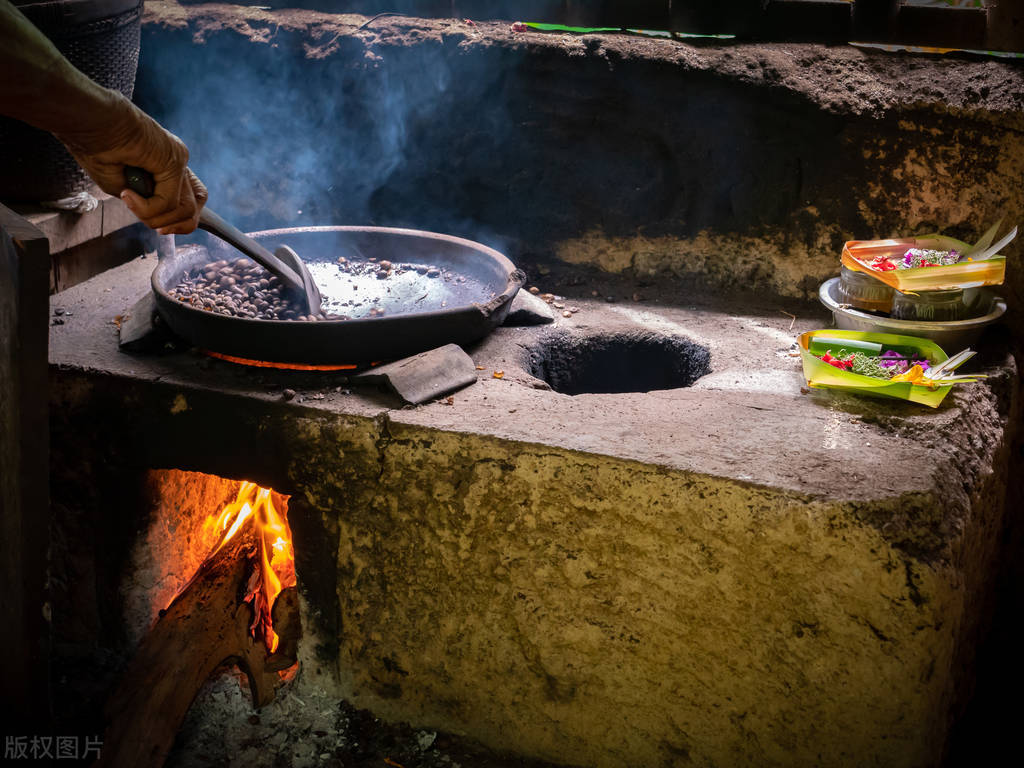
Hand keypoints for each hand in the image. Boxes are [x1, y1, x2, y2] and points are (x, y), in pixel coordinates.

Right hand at [56, 91, 206, 234]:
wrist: (90, 122)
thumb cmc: (96, 149)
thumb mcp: (123, 186)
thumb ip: (145, 203)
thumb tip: (157, 219)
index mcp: (166, 164)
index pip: (191, 199)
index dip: (178, 221)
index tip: (158, 228)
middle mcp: (177, 161)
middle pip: (196, 207)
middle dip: (174, 224)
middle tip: (149, 220)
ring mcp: (178, 160)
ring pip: (186, 211)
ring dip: (154, 217)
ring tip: (130, 201)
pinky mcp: (175, 161)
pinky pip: (170, 203)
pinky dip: (147, 208)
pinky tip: (129, 195)